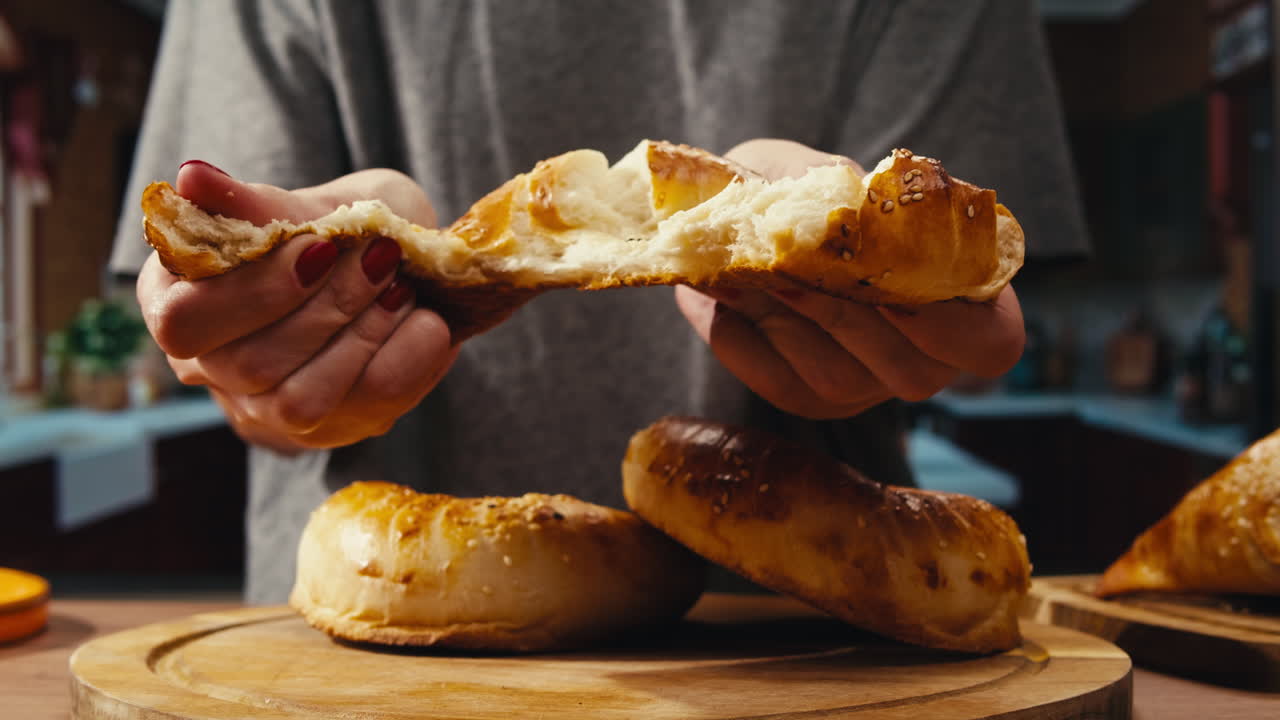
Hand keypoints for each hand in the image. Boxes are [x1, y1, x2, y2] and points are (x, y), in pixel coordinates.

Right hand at [137, 161, 458, 452]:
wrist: (400, 266)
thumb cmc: (339, 229)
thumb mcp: (307, 205)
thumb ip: (256, 205)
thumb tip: (192, 176)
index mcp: (172, 299)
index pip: (184, 322)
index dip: (254, 291)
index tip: (320, 245)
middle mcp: (206, 366)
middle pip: (249, 365)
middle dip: (327, 306)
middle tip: (382, 255)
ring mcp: (263, 410)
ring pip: (300, 399)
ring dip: (365, 333)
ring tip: (401, 284)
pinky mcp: (326, 428)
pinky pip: (370, 405)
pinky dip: (407, 352)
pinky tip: (423, 317)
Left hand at [674, 139, 1024, 418]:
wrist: (746, 213)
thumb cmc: (812, 188)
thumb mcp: (827, 173)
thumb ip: (840, 192)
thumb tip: (835, 200)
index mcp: (960, 300)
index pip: (993, 343)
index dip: (956, 324)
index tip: (902, 278)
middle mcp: (921, 357)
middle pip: (914, 372)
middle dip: (853, 314)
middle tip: (799, 267)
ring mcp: (862, 385)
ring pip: (839, 379)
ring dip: (792, 320)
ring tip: (750, 269)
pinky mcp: (801, 394)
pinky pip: (776, 380)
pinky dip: (743, 338)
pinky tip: (722, 291)